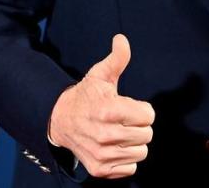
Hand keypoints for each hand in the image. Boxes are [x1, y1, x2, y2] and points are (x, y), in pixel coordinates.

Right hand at [48, 34, 154, 178]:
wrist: (60, 120)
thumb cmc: (85, 96)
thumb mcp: (99, 75)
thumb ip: (117, 58)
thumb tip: (121, 39)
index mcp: (108, 109)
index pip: (148, 115)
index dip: (142, 109)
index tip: (130, 106)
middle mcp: (105, 135)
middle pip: (147, 134)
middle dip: (139, 125)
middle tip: (124, 120)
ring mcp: (102, 154)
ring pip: (141, 152)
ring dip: (134, 143)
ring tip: (120, 132)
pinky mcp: (100, 169)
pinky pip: (131, 168)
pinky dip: (126, 158)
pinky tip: (114, 146)